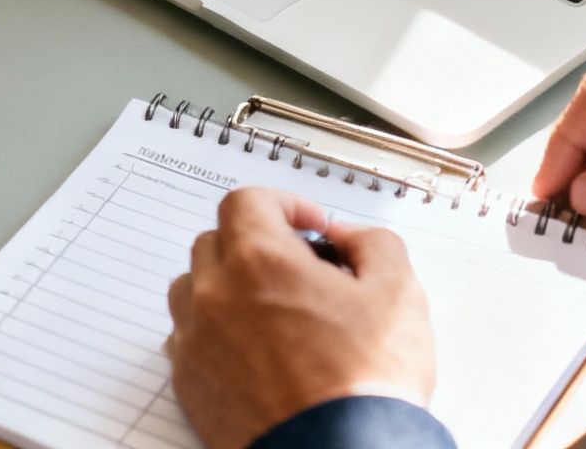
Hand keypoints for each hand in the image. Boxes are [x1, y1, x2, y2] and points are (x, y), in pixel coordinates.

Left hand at [166, 187, 434, 448]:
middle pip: (215, 241)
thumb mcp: (399, 294)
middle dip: (254, 244)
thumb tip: (347, 237)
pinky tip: (252, 349)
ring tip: (269, 309)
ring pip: (192, 288)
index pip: (247, 201)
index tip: (308, 225)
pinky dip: (212, 332)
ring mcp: (196, 341)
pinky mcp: (189, 384)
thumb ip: (373, 244)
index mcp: (261, 262)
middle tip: (295, 269)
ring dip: (225, 285)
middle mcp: (216, 295)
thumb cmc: (365, 385)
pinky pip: (186, 338)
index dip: (283, 204)